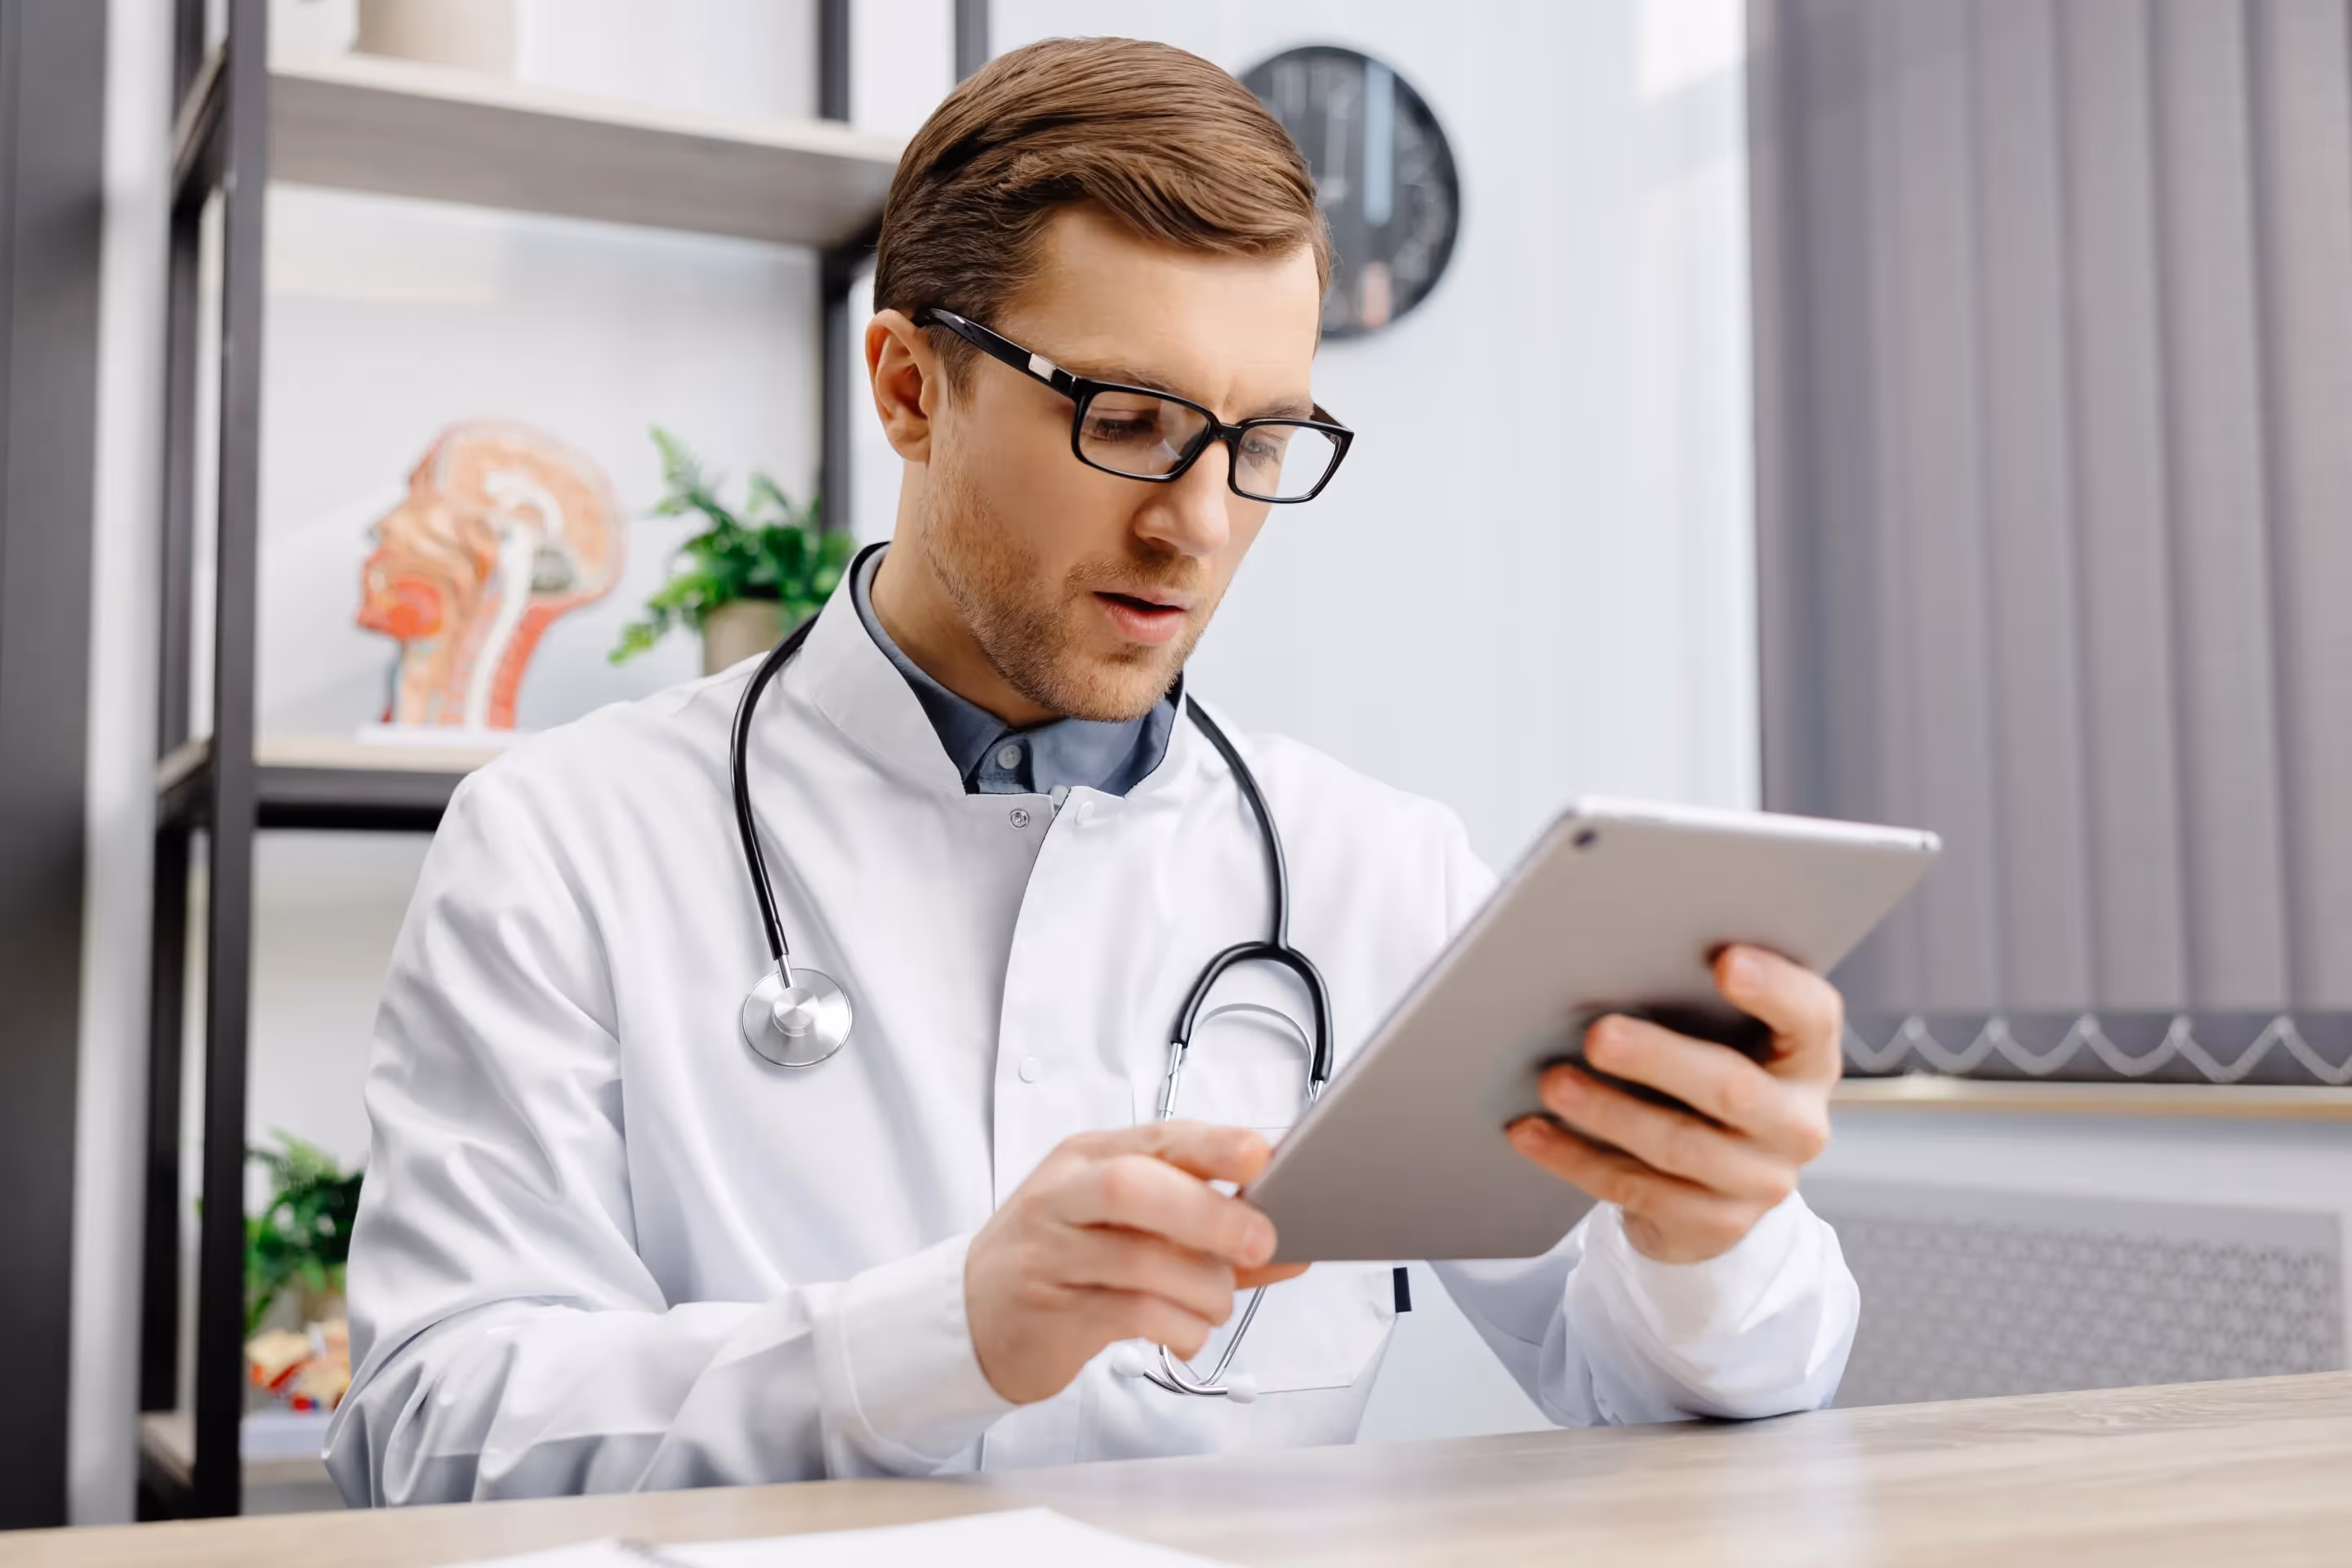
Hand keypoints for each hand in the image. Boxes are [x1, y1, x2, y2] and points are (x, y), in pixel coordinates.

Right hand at [965, 1120, 1310, 1403]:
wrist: (973, 1316)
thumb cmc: (1065, 1259)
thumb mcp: (1126, 1225)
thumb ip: (1208, 1231)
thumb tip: (1294, 1244)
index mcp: (1088, 1158)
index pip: (1156, 1138)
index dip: (1213, 1144)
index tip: (1262, 1155)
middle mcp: (1064, 1196)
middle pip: (1133, 1187)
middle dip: (1208, 1213)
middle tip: (1258, 1240)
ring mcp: (1052, 1253)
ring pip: (1138, 1260)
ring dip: (1201, 1287)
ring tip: (1215, 1302)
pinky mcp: (1052, 1312)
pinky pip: (1130, 1314)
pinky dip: (1178, 1326)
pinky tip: (1186, 1333)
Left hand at [1506, 944, 1840, 1264]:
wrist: (1718, 1184)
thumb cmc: (1709, 1080)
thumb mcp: (1723, 1040)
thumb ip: (1697, 1004)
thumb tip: (1613, 957)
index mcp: (1808, 1059)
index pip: (1811, 1016)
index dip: (1775, 987)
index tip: (1725, 960)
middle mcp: (1797, 1124)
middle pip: (1732, 1089)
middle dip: (1659, 1059)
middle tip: (1598, 1035)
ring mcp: (1760, 1181)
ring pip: (1678, 1145)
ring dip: (1607, 1113)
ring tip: (1553, 1082)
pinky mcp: (1715, 1224)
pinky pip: (1638, 1190)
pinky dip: (1576, 1158)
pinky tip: (1532, 1132)